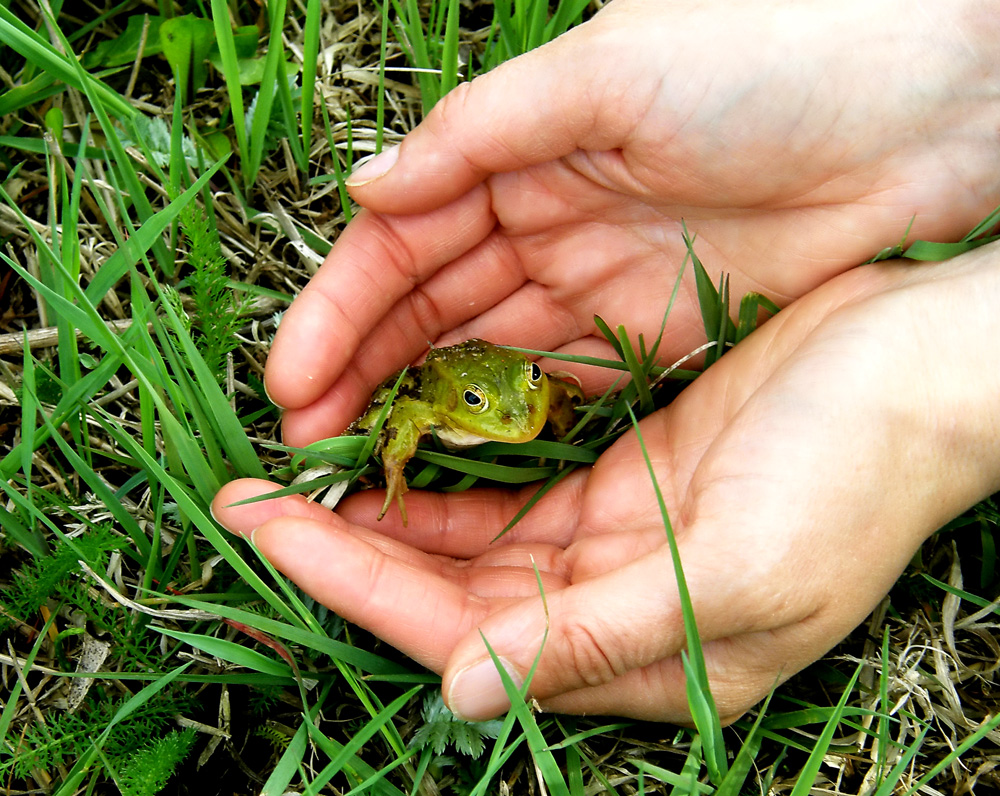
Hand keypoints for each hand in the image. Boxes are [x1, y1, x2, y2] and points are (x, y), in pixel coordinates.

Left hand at [215, 243, 999, 721]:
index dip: (359, 587)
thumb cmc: (850, 477)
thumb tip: (463, 699)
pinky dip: (454, 472)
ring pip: (473, 543)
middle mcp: (614, 612)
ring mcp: (616, 542)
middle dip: (351, 547)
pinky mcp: (626, 478)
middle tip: (257, 497)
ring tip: (308, 472)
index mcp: (640, 660)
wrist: (916, 373)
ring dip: (393, 510)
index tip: (270, 529)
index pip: (464, 637)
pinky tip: (398, 446)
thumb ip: (592, 644)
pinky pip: (516, 489)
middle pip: (451, 595)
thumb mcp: (734, 577)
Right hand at [266, 0, 999, 446]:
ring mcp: (596, 281)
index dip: (341, 310)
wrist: (924, 107)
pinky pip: (557, 384)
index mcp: (522, 150)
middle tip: (309, 443)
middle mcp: (546, 219)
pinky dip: (504, 421)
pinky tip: (458, 463)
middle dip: (363, 372)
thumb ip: (482, 134)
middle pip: (429, 308)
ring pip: (482, 353)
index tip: (292, 381)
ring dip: (420, 407)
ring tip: (363, 470)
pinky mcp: (650, 333)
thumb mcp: (609, 72)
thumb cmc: (768, 58)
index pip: (404, 241)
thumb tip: (365, 189)